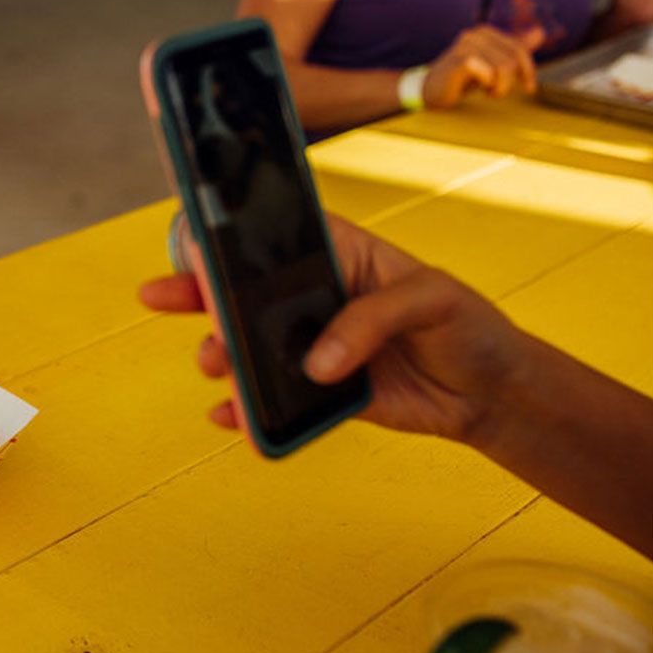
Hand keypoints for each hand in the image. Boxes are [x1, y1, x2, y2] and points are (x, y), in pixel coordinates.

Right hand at [139, 215, 542, 445]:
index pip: (275, 238)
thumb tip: (315, 362)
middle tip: (158, 296)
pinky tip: (226, 414)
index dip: (231, 239)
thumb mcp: (431, 299)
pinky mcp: (321, 392)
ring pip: (251, 346)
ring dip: (222, 353)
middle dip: (198, 293)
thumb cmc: (469, 326)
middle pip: (245, 291)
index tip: (192, 243)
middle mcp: (317, 297)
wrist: (494, 394)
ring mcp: (315, 345)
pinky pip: (273, 400)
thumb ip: (369, 319)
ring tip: (214, 362)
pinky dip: (244, 409)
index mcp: (340, 254)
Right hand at [422, 24, 543, 108]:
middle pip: (513, 60)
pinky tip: (477, 87)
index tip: (529, 88)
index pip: (519, 49)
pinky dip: (486, 84)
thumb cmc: (462, 78)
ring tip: (486, 90)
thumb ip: (514, 48)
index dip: (528, 70)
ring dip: (499, 87)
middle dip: (509, 81)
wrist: (431, 90)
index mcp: (486, 33)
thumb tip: (540, 32)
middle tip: (495, 91)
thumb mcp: (492, 62)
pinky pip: (487, 73)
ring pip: (503, 68)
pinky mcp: (458, 61)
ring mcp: (465, 46)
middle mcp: (476, 35)